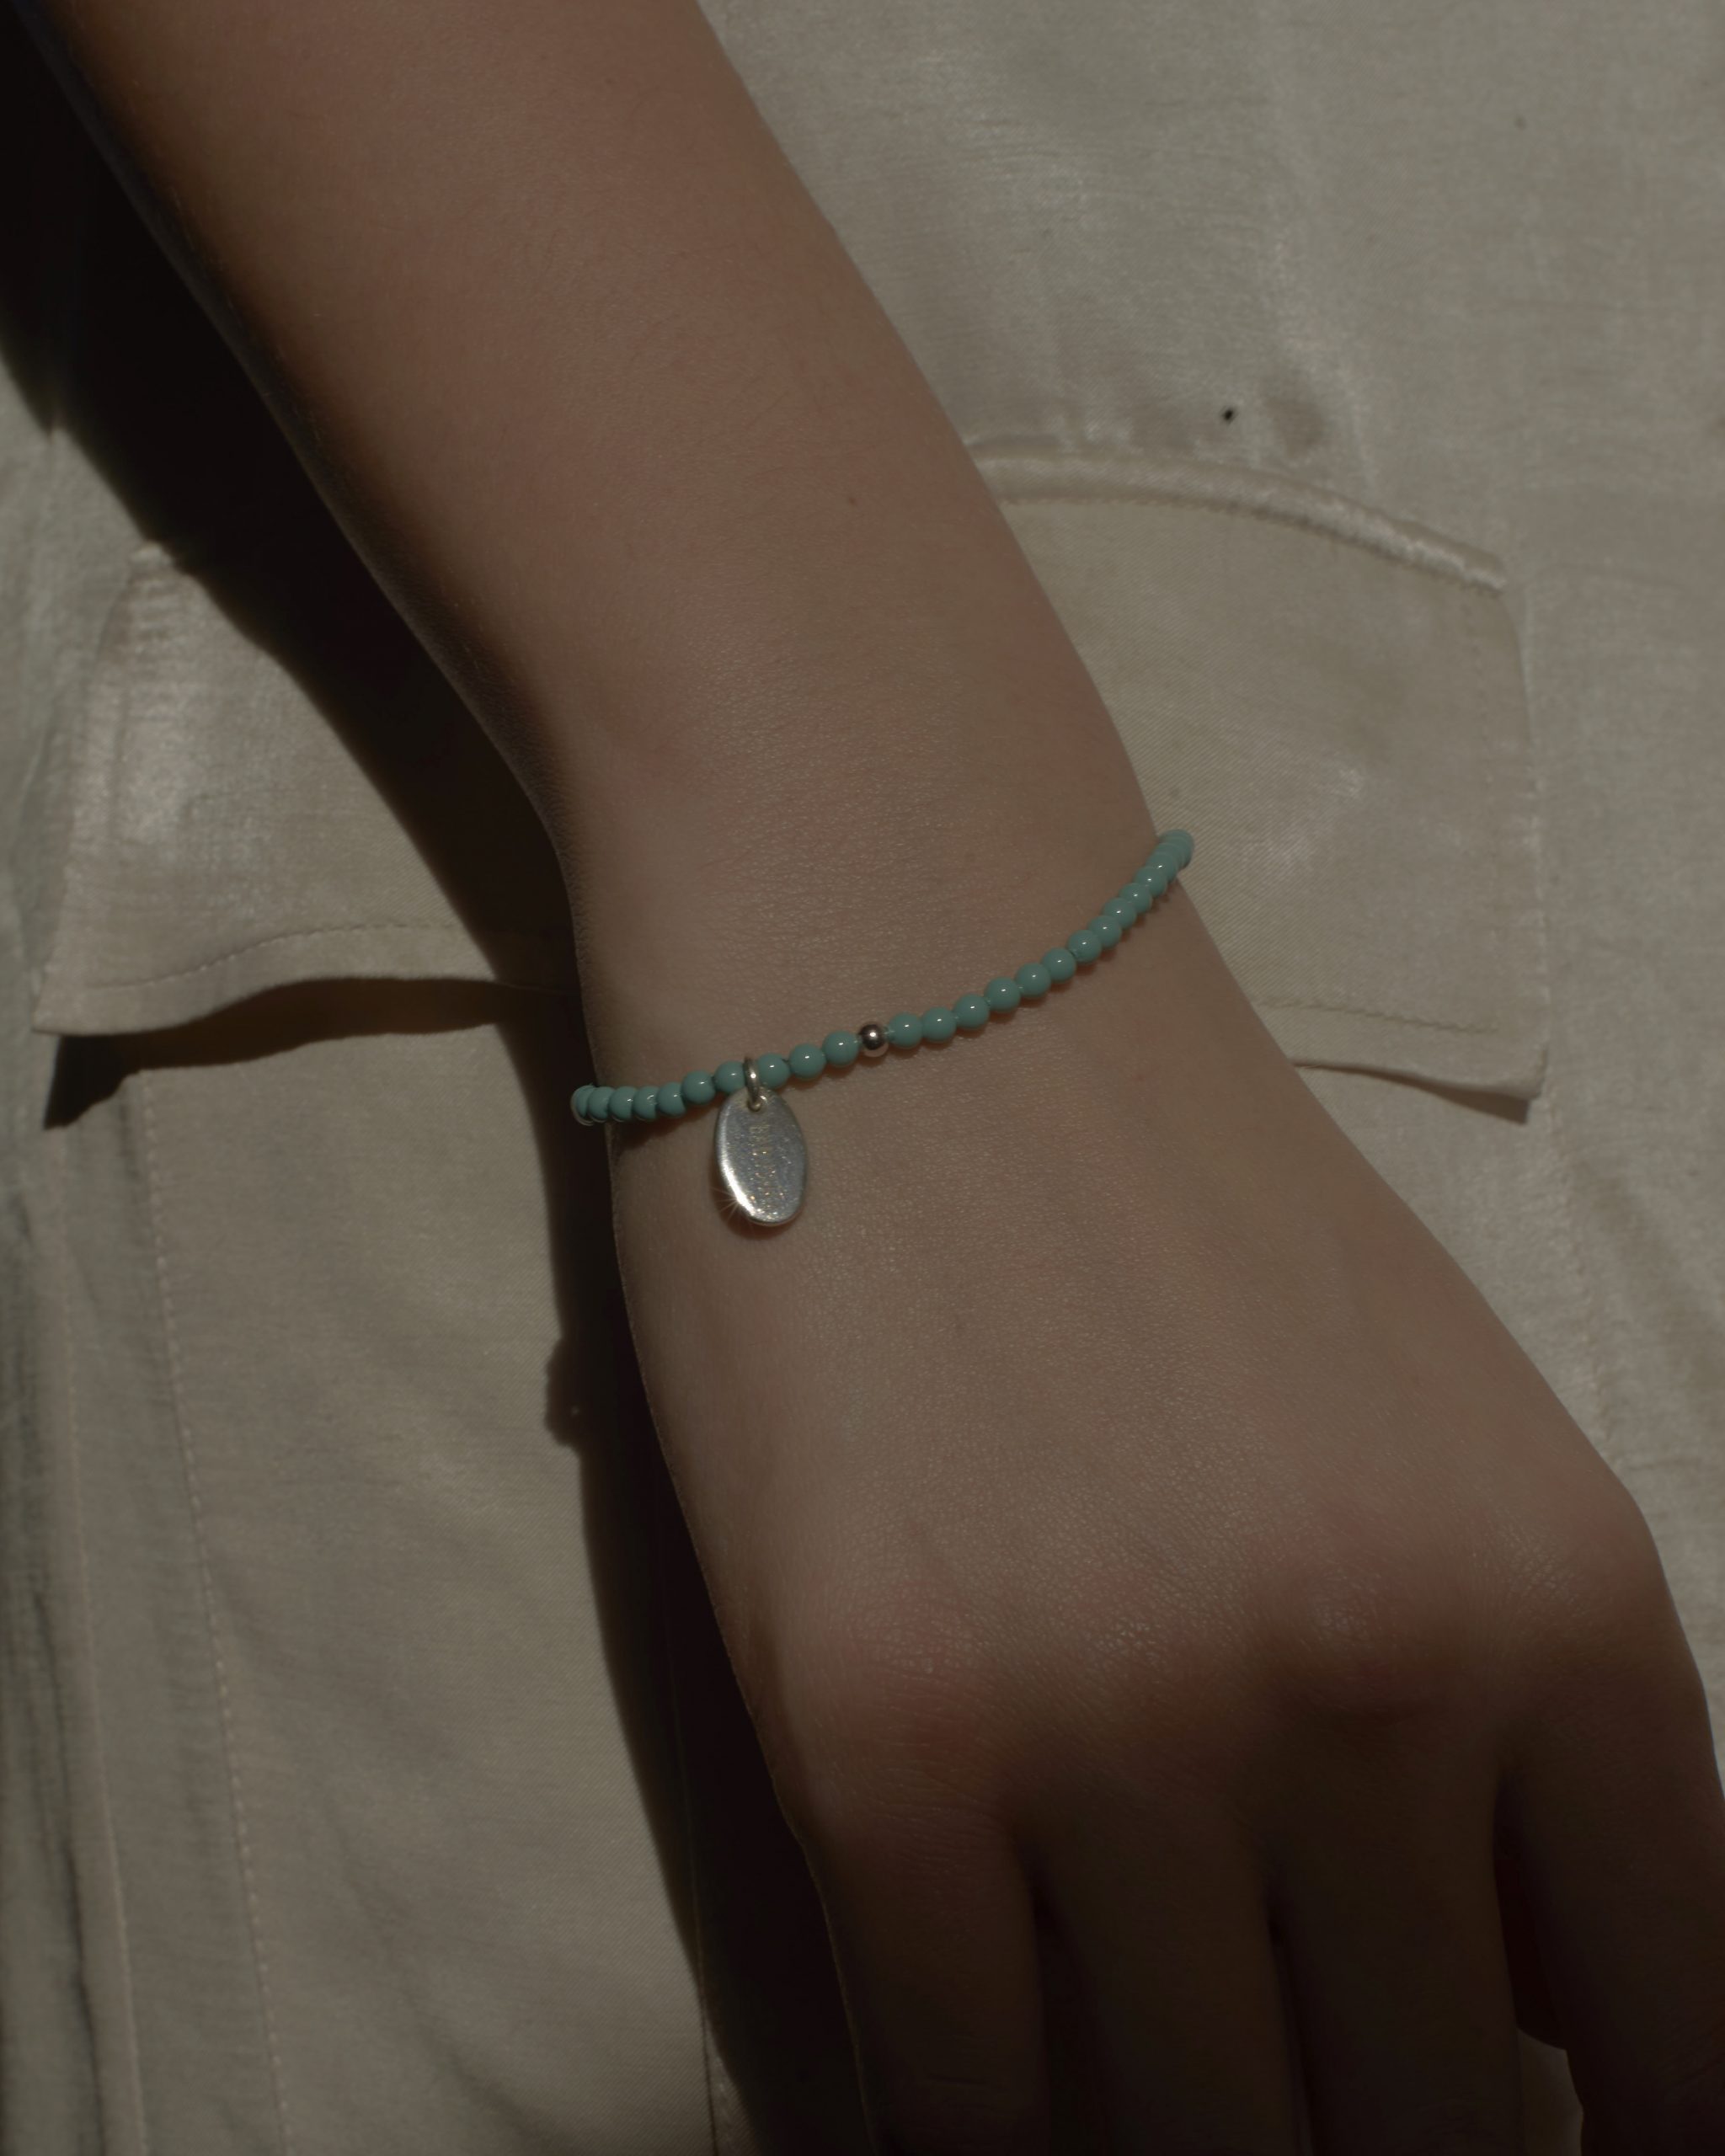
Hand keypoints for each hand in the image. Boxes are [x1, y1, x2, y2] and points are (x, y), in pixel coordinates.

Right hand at [606, 890, 1724, 2152]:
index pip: (1675, 2053)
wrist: (911, 986)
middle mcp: (1367, 1690)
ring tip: (1117, 2032)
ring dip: (1151, 2128)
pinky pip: (957, 2089)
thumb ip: (1528, 1735)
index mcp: (1558, 1611)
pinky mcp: (872, 1743)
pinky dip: (968, 2110)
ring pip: (1178, 2140)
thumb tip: (1562, 2034)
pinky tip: (965, 2042)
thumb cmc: (1174, 1216)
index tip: (1518, 2143)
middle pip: (1414, 2128)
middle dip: (1348, 2131)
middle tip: (1273, 2073)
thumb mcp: (1450, 1448)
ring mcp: (1111, 1727)